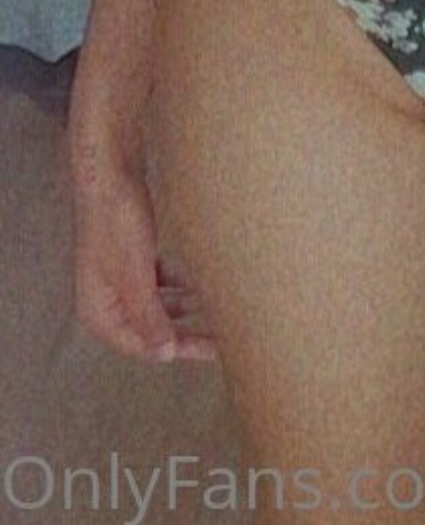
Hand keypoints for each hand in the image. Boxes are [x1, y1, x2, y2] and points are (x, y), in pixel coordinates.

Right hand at [71, 141, 218, 364]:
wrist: (111, 171)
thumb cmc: (117, 222)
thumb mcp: (135, 275)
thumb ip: (149, 316)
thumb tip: (164, 354)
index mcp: (99, 312)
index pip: (143, 346)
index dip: (180, 349)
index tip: (214, 350)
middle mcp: (106, 301)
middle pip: (152, 327)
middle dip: (187, 331)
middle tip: (224, 337)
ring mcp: (118, 279)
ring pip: (159, 304)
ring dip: (186, 308)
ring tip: (220, 310)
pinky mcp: (131, 259)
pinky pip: (159, 283)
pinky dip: (180, 286)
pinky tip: (202, 284)